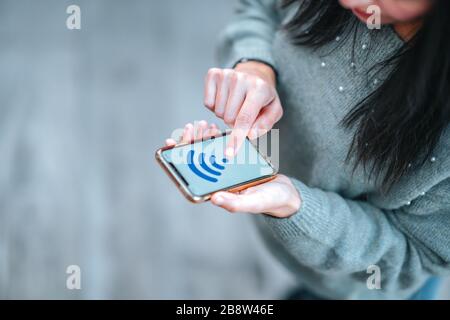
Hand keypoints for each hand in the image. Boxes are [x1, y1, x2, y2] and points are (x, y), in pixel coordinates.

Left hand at [164, 121, 300, 217]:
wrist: (287, 194)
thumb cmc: (270, 201)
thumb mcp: (253, 203)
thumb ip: (234, 203)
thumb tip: (214, 199)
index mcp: (216, 191)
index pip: (191, 174)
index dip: (179, 159)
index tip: (173, 142)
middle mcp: (217, 180)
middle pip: (196, 160)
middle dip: (191, 142)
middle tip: (193, 126)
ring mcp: (225, 170)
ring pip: (208, 152)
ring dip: (203, 137)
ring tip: (203, 124)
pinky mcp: (235, 162)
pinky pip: (221, 148)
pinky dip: (216, 138)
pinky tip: (214, 128)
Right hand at [204, 61, 282, 157]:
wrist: (254, 75)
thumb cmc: (263, 97)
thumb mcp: (273, 111)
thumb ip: (264, 124)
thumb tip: (250, 135)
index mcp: (260, 89)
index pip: (245, 118)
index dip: (237, 138)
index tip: (229, 153)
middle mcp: (242, 78)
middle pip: (228, 118)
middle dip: (234, 122)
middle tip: (243, 112)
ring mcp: (226, 74)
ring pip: (217, 112)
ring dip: (225, 114)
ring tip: (235, 104)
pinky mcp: (213, 73)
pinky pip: (208, 103)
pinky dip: (215, 106)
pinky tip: (225, 99)